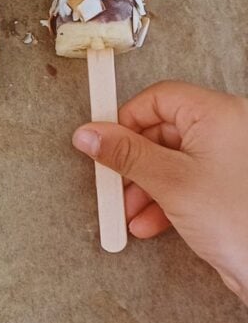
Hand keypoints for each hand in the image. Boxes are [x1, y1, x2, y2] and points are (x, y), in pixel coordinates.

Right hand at [72, 81, 247, 301]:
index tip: (105, 143)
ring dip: (143, 187)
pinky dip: (162, 199)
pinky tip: (147, 223)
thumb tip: (89, 134)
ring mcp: (228, 159)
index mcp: (218, 114)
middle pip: (160, 131)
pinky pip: (185, 181)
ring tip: (128, 212)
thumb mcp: (169, 182)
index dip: (127, 120)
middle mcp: (227, 130)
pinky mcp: (226, 187)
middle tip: (112, 183)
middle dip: (132, 163)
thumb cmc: (240, 220)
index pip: (158, 99)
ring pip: (170, 160)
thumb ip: (125, 153)